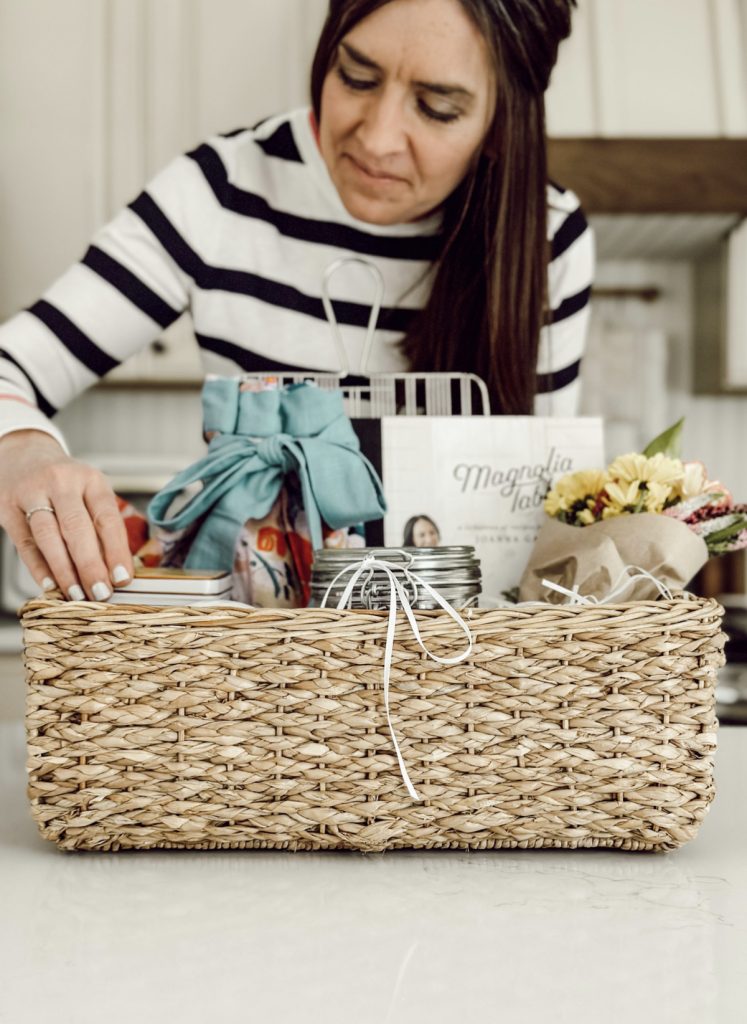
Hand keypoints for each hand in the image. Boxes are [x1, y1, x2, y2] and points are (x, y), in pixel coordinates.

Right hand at [0, 430, 133, 600]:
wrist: (23, 456)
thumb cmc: (64, 483)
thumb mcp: (89, 492)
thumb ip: (100, 526)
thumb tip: (115, 571)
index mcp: (90, 479)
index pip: (107, 517)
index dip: (116, 550)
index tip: (123, 578)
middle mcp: (61, 481)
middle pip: (77, 527)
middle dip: (91, 565)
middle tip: (101, 592)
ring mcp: (31, 492)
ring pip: (48, 536)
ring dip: (64, 570)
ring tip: (76, 594)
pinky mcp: (7, 506)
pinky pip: (24, 543)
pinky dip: (38, 567)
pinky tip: (50, 585)